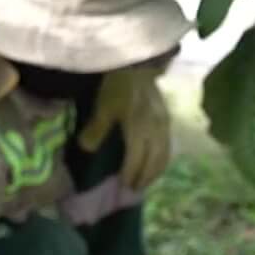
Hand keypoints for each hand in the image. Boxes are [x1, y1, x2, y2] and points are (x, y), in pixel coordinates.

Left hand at [78, 66, 171, 191]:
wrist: (137, 64)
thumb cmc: (118, 85)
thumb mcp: (103, 106)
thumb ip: (96, 128)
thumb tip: (86, 148)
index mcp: (138, 127)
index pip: (136, 158)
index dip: (131, 173)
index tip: (123, 185)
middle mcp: (155, 129)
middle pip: (153, 161)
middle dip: (145, 177)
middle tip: (134, 189)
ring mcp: (164, 125)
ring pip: (164, 155)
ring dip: (156, 171)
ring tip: (146, 181)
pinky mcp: (167, 120)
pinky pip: (168, 146)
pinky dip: (163, 159)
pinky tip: (156, 164)